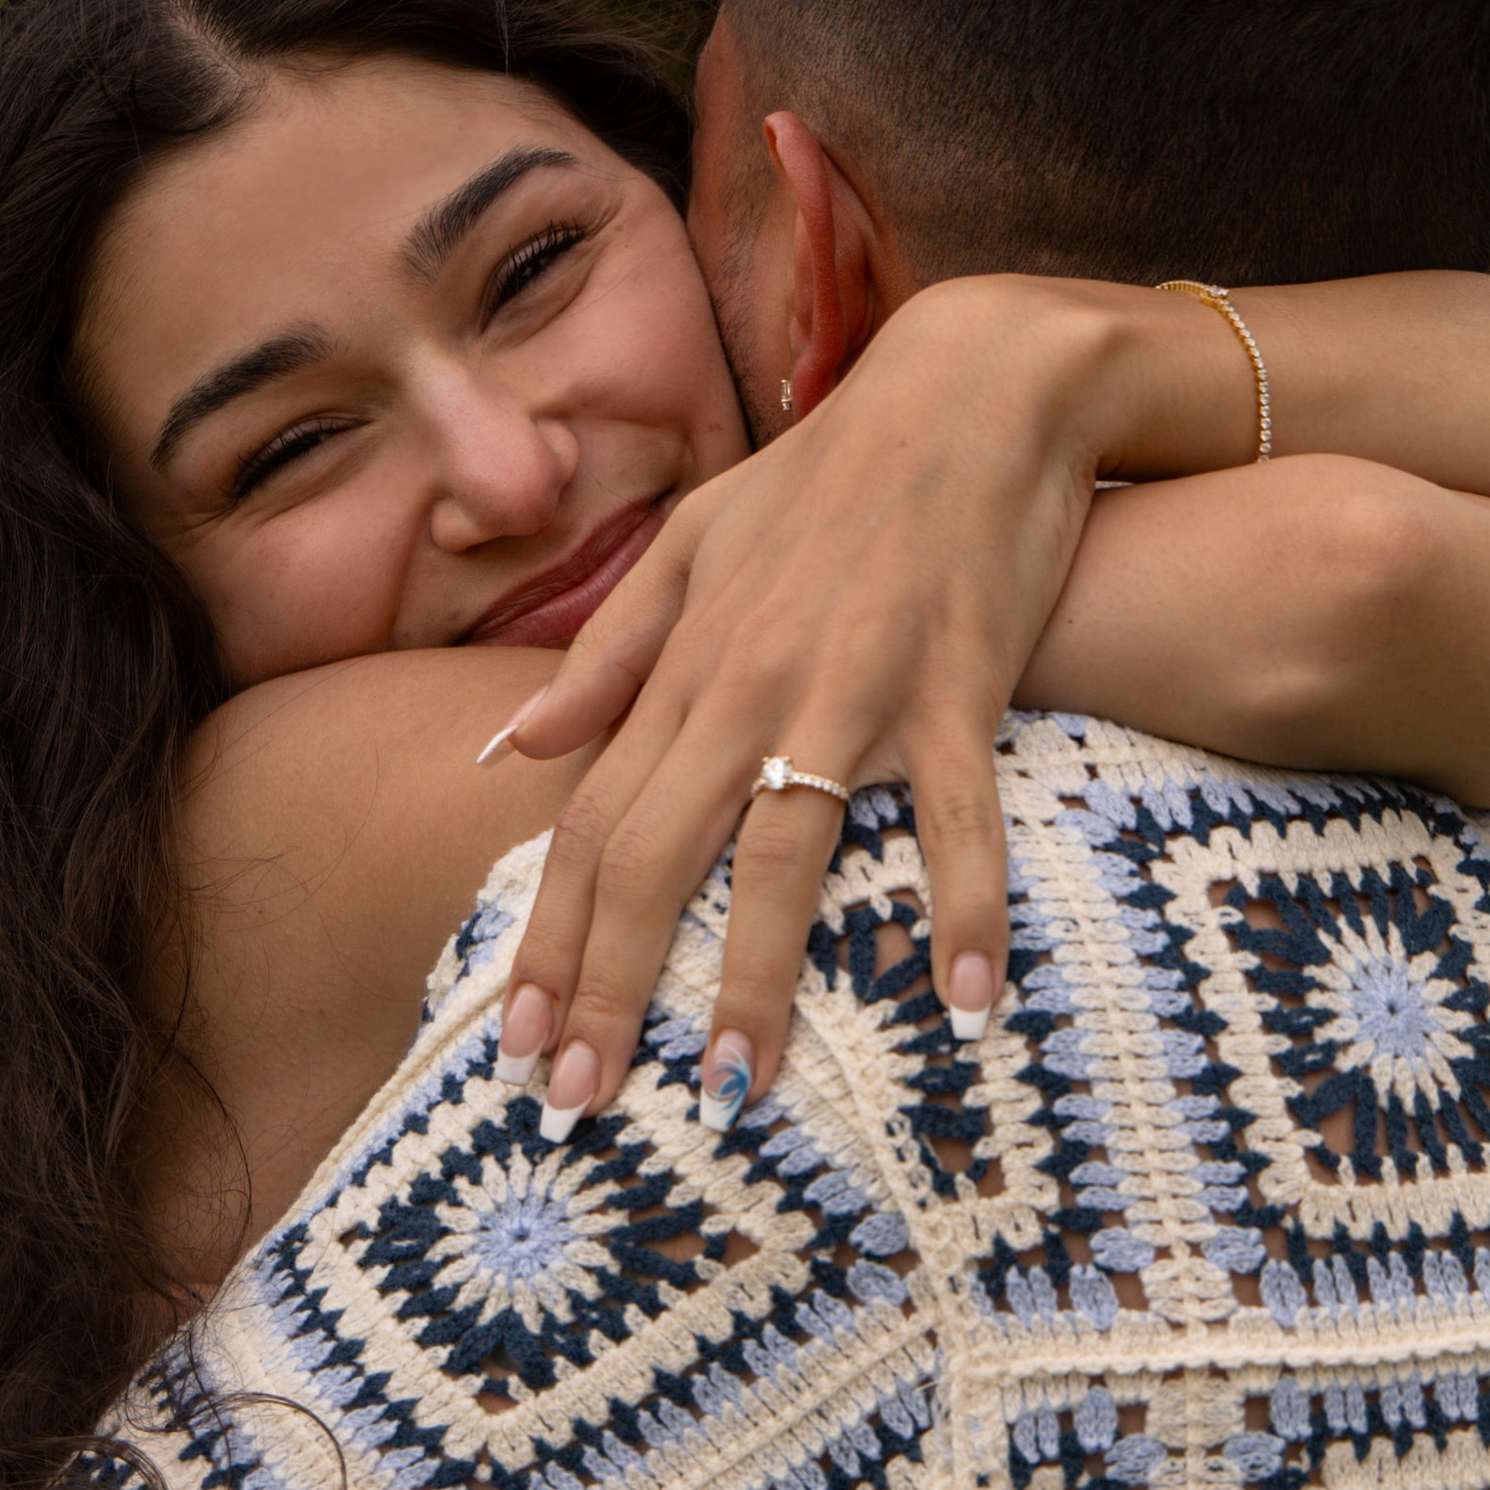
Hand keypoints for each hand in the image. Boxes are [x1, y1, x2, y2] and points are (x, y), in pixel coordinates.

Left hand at [485, 275, 1115, 1132]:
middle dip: (611, 988)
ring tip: (734, 1092)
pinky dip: (962, 905)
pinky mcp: (957, 683)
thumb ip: (608, 652)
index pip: (588, 823)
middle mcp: (750, 686)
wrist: (977, 386)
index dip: (548, 938)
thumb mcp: (695, 542)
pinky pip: (959, 816)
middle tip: (580, 1104)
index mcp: (686, 665)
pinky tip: (964, 1001)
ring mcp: (854, 689)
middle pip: (655, 858)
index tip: (518, 1042)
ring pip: (784, 854)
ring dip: (758, 980)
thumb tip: (512, 747)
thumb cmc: (834, 472)